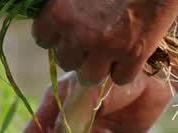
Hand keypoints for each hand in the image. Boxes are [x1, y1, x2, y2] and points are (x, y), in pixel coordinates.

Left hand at [32, 0, 177, 85]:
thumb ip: (67, 7)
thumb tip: (60, 23)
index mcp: (59, 12)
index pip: (43, 39)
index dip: (60, 36)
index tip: (72, 30)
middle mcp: (77, 33)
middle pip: (66, 61)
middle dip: (80, 53)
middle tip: (98, 37)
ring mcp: (105, 47)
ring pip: (89, 77)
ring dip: (100, 66)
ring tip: (115, 47)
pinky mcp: (134, 53)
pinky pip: (121, 78)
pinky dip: (128, 69)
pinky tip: (134, 50)